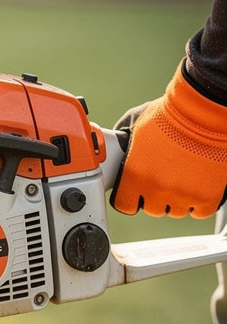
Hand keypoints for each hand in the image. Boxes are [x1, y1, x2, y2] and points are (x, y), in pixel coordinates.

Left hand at [111, 65, 226, 217]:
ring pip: (176, 211)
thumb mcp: (135, 124)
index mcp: (134, 175)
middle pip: (153, 208)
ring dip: (179, 198)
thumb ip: (124, 143)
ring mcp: (182, 195)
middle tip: (166, 178)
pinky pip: (200, 211)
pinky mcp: (207, 197)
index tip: (137, 193)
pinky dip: (200, 201)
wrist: (205, 112)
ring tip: (184, 177)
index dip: (132, 198)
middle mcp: (156, 189)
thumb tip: (115, 146)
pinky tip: (199, 184)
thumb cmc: (171, 113)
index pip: (124, 204)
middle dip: (157, 196)